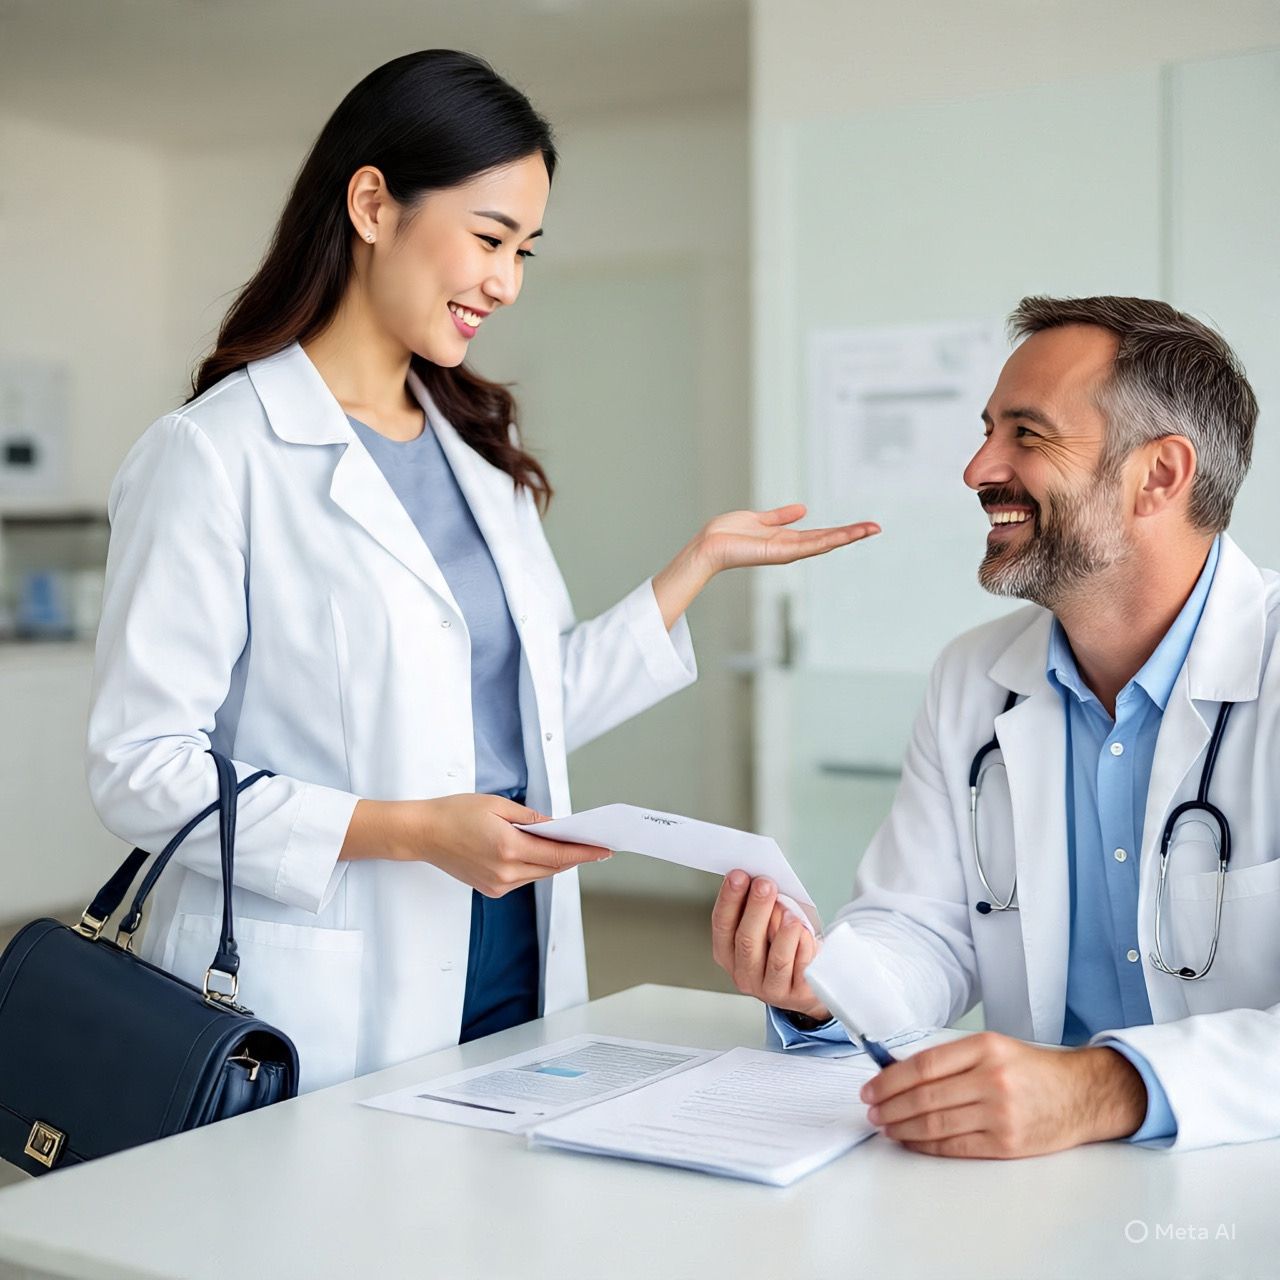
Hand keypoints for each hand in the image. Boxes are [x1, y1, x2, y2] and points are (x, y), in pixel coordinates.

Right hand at [342, 794, 610, 894]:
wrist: (422, 834)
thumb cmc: (454, 813)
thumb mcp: (497, 805)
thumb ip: (531, 818)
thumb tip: (556, 827)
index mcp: (508, 847)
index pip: (558, 855)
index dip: (585, 853)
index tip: (605, 850)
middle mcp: (505, 872)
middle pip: (552, 867)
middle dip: (573, 855)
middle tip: (594, 844)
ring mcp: (498, 884)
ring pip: (538, 874)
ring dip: (554, 861)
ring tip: (569, 845)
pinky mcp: (491, 889)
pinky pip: (523, 878)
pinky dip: (534, 865)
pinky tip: (538, 852)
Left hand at [696, 504, 880, 573]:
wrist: (708, 545)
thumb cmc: (727, 535)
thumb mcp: (759, 520)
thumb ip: (780, 517)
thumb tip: (803, 509)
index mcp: (786, 539)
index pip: (820, 534)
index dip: (842, 530)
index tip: (862, 526)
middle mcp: (790, 548)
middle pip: (828, 540)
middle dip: (852, 534)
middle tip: (876, 527)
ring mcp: (786, 552)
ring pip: (823, 543)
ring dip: (846, 536)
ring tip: (868, 530)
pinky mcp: (779, 553)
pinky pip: (807, 546)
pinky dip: (826, 540)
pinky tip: (841, 536)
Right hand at [710, 871, 829, 1021]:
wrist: (806, 983)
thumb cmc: (782, 947)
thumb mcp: (764, 925)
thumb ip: (758, 907)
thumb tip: (760, 881)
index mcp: (727, 953)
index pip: (722, 924)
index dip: (729, 898)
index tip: (739, 875)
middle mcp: (744, 974)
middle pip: (747, 940)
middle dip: (756, 908)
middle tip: (766, 884)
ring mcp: (770, 988)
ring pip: (777, 959)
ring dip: (783, 929)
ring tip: (790, 911)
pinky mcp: (796, 994)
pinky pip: (801, 968)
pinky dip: (804, 944)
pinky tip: (804, 931)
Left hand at [860, 1032, 1148, 1158]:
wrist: (1081, 1095)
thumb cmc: (1032, 1070)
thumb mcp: (994, 1048)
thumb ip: (951, 1059)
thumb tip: (900, 1073)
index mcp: (985, 1048)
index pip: (923, 1065)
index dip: (890, 1079)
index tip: (871, 1088)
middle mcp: (992, 1079)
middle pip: (925, 1096)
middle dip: (890, 1106)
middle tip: (872, 1111)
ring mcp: (1000, 1114)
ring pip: (936, 1123)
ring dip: (903, 1127)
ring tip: (886, 1126)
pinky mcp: (1006, 1143)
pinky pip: (955, 1145)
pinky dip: (926, 1145)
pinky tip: (912, 1140)